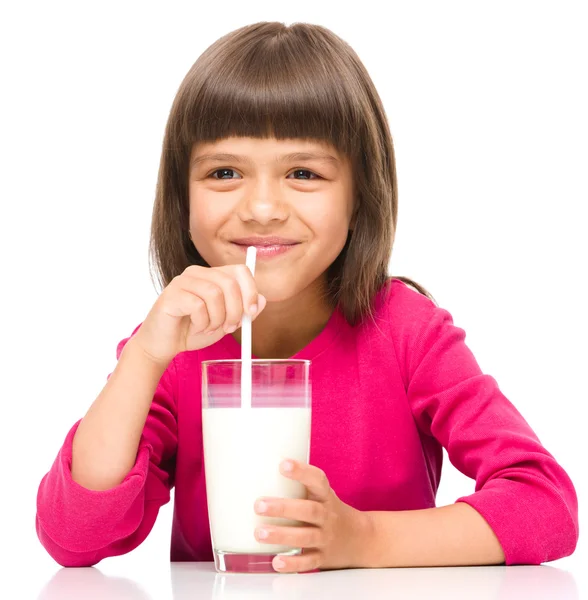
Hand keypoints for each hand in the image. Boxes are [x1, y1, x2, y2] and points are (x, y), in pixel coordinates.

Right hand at [133, 264, 266, 366]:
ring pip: (215, 294)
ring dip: (218, 318)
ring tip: (210, 328)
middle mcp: (198, 273)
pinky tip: (197, 327)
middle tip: (230, 328)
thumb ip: (244, 311)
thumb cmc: (193, 330)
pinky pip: (198, 305)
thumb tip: (263, 299)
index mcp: (213, 275)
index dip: (251, 290)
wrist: (164, 344)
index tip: (252, 312)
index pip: (240, 270)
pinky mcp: (171, 294)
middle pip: (230, 282)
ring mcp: (183, 281)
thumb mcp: (225, 322)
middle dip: (235, 310)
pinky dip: (202, 322)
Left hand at [253, 460, 369, 572]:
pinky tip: (276, 562)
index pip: (317, 480)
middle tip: (259, 505)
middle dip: (283, 508)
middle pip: (309, 510)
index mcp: (326, 497)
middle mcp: (327, 516)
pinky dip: (292, 564)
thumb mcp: (322, 495)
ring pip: (306, 537)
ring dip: (282, 535)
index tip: (283, 464)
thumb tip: (260, 474)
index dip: (301, 471)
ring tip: (259, 533)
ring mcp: (326, 538)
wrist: (362, 539)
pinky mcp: (323, 558)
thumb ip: (299, 487)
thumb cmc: (331, 512)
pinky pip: (308, 562)